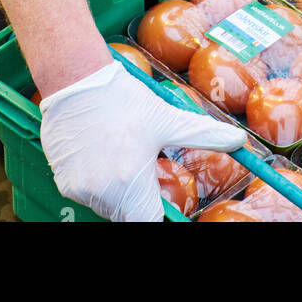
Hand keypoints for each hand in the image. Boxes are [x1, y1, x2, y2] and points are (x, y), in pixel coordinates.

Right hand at [40, 59, 241, 220]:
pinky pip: (85, 195)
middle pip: (127, 215)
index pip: (148, 220)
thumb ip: (203, 134)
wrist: (77, 80)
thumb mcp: (166, 117)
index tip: (158, 196)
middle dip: (137, 199)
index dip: (156, 211)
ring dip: (115, 192)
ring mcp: (80, 189)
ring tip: (118, 155)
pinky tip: (98, 155)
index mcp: (132, 180)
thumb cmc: (123, 99)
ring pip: (106, 206)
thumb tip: (239, 141)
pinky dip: (94, 184)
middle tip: (138, 166)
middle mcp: (104, 191)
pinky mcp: (63, 182)